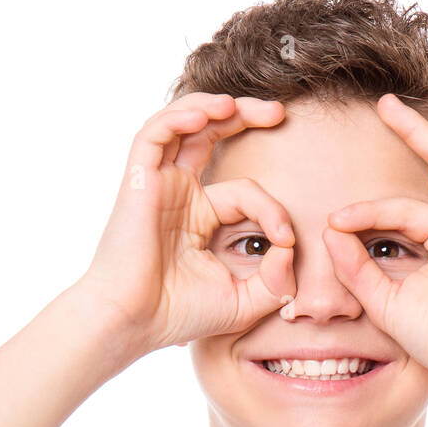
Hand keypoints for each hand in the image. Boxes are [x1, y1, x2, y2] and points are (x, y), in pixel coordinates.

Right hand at [75, 93, 295, 356]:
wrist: (135, 322)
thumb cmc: (179, 315)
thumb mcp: (244, 301)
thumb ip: (276, 280)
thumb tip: (292, 246)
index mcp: (200, 218)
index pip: (245, 194)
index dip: (272, 209)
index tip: (288, 238)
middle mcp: (179, 194)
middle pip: (212, 136)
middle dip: (245, 117)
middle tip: (280, 113)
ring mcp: (159, 184)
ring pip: (183, 125)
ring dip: (213, 107)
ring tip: (239, 104)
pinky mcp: (139, 180)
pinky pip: (156, 133)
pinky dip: (180, 116)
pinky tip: (208, 114)